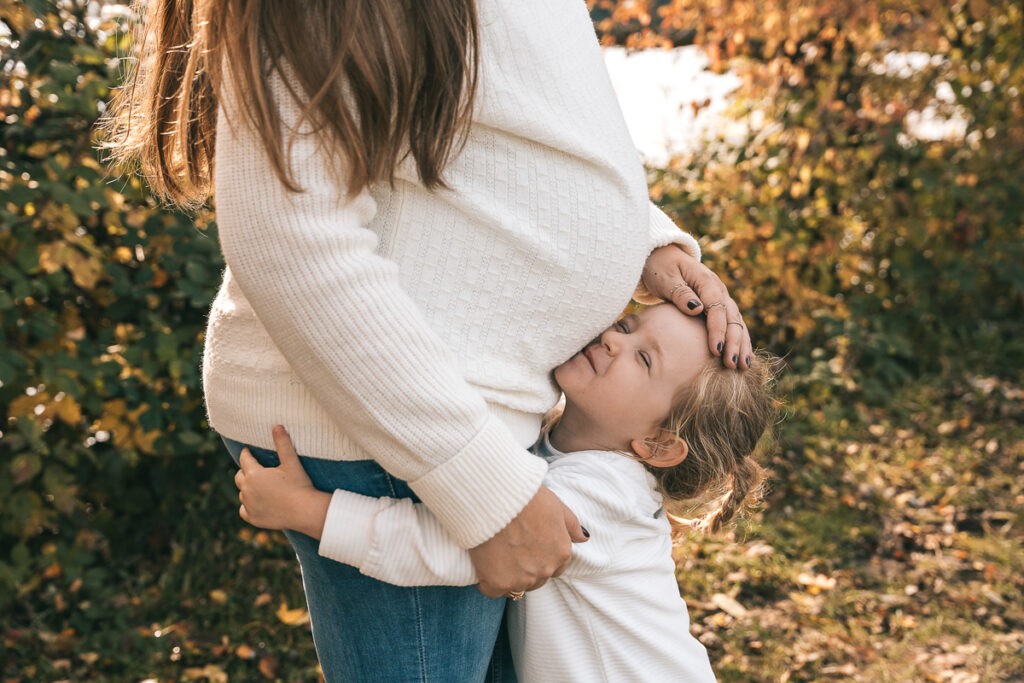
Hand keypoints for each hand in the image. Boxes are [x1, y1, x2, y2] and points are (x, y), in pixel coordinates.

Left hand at [234, 425, 330, 538]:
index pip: (244, 459)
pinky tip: (255, 503)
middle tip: (253, 468)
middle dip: (245, 471)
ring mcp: (249, 505)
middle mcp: (247, 490)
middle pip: (239, 477)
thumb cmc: (299, 484)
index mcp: (254, 474)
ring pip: (242, 493)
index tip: (248, 451)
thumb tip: (277, 426)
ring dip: (247, 489)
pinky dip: (248, 506)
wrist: (304, 511)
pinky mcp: (253, 518)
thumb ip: (283, 443)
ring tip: (257, 486)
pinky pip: (243, 510)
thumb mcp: (292, 462)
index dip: (247, 453)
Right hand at [468, 485, 587, 597]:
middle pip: (536, 579)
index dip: (540, 557)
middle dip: (526, 568)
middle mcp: (545, 570)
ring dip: (507, 575)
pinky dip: (487, 580)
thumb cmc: (527, 498)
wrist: (496, 497)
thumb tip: (583, 538)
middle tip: (510, 548)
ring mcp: (521, 579)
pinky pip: (492, 590)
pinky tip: (484, 563)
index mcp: (561, 553)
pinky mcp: (496, 583)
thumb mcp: (557, 506)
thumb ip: (571, 526)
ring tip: (496, 553)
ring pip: (515, 586)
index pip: (556, 568)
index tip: (527, 547)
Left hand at [637, 244, 752, 369]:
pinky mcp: (718, 307)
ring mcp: (720, 298)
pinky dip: (738, 340)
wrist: (662, 258)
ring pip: (736, 322)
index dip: (717, 330)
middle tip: (731, 364)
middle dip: (734, 342)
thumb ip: (680, 292)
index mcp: (706, 282)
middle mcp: (718, 290)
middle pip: (731, 317)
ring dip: (741, 344)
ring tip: (743, 366)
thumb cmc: (660, 268)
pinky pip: (731, 324)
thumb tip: (697, 307)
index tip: (715, 350)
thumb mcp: (665, 278)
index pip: (716, 308)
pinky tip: (742, 358)